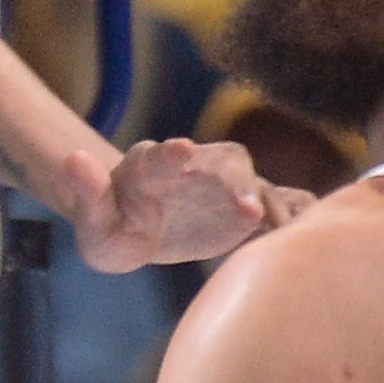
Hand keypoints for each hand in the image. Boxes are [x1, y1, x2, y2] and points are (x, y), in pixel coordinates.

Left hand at [72, 135, 277, 270]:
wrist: (134, 232)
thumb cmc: (111, 229)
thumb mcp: (94, 224)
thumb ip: (87, 194)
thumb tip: (73, 158)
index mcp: (147, 168)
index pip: (158, 156)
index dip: (170, 154)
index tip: (181, 150)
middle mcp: (191, 168)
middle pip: (223, 161)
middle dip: (235, 181)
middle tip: (246, 209)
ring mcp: (221, 186)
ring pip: (255, 181)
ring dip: (269, 201)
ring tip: (277, 227)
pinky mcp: (243, 208)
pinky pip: (277, 204)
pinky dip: (295, 213)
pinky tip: (310, 232)